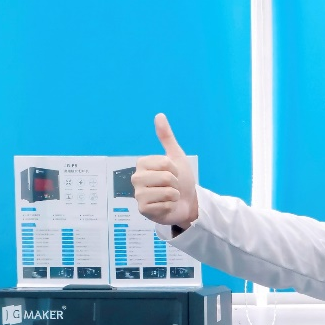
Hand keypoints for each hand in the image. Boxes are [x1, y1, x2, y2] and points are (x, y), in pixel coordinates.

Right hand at [134, 113, 198, 228]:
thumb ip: (166, 137)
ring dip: (174, 195)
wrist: (188, 203)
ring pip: (166, 192)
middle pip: (166, 177)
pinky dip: (170, 206)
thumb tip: (159, 115)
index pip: (165, 163)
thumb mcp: (176, 157)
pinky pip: (164, 205)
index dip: (175, 169)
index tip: (173, 173)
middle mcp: (136, 178)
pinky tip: (167, 207)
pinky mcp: (143, 210)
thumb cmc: (181, 180)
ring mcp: (138, 195)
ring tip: (170, 197)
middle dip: (175, 183)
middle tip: (172, 187)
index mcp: (142, 164)